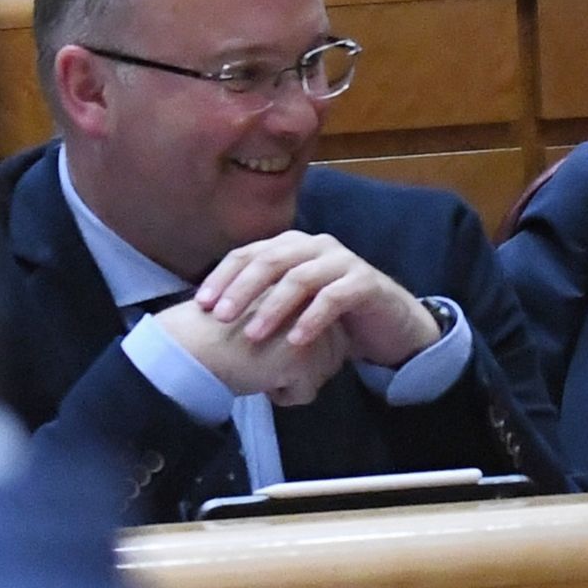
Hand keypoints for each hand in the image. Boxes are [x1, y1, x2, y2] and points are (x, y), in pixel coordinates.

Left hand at [171, 230, 435, 396]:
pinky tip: (296, 341)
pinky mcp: (367, 282)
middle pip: (270, 261)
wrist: (386, 324)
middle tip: (222, 318)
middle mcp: (316, 246)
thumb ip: (257, 298)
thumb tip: (206, 312)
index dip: (222, 277)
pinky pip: (335, 297)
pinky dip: (312, 319)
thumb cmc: (327, 315)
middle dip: (241, 289)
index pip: (248, 254)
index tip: (201, 304)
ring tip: (254, 335)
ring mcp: (343, 261)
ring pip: (300, 278)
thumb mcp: (288, 304)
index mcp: (291, 246)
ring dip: (273, 308)